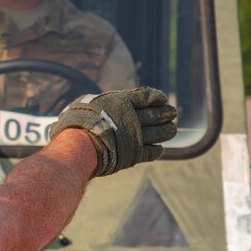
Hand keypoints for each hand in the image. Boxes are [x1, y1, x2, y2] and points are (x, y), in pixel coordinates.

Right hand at [48, 88, 177, 176]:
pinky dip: (157, 150)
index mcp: (123, 102)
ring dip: (167, 131)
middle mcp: (133, 118)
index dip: (157, 97)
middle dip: (166, 113)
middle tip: (172, 113)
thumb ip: (101, 103)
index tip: (162, 99)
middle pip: (157, 114)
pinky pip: (152, 152)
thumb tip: (100, 103)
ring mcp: (136, 136)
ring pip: (159, 133)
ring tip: (172, 129)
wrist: (79, 144)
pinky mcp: (135, 154)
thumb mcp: (87, 103)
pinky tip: (159, 149)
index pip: (147, 96)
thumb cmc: (78, 122)